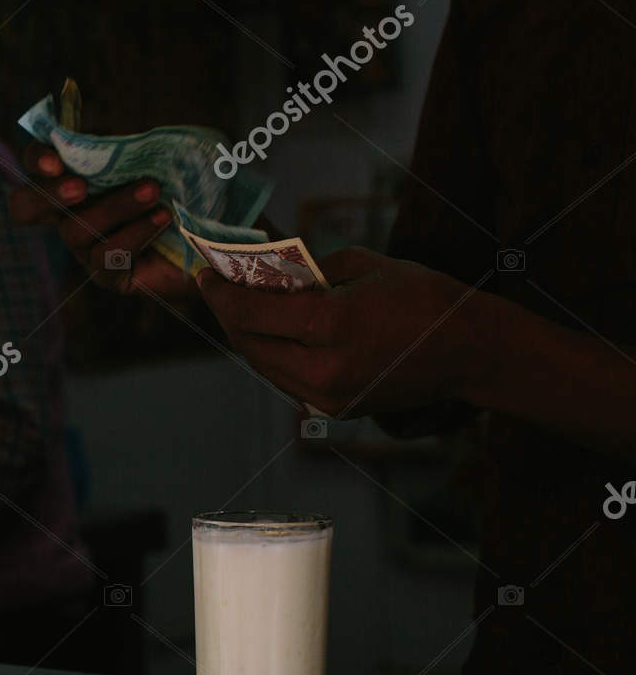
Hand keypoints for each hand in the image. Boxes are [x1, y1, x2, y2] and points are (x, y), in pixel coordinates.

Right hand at [9, 143, 191, 297]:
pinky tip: (162, 217)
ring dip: (114, 207)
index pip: (33, 165)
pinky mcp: (109, 276)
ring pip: (75, 231)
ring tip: (154, 190)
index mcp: (73, 177)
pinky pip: (106, 258)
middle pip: (25, 206)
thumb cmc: (189, 178)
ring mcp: (85, 248)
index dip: (35, 160)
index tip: (57, 159)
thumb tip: (101, 134)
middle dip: (47, 194)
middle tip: (80, 187)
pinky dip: (135, 233)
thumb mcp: (160, 147)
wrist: (225, 226)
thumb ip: (126, 141)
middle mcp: (69, 214)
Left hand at [196, 246, 476, 416]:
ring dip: (246, 338)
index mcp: (331, 324)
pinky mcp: (334, 409)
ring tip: (239, 309)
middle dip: (226, 315)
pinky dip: (272, 355)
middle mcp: (323, 368)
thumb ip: (310, 272)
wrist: (470, 352)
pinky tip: (271, 333)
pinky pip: (287, 380)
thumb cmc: (425, 298)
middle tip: (216, 290)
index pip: (251, 313)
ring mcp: (327, 396)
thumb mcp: (366, 265)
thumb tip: (268, 273)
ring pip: (263, 366)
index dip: (220, 294)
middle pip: (249, 344)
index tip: (204, 276)